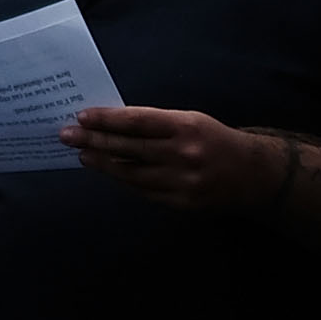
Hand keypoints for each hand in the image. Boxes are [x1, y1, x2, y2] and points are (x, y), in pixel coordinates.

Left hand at [63, 106, 276, 210]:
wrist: (254, 174)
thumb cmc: (213, 139)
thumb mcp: (188, 120)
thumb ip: (153, 122)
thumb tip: (109, 124)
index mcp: (185, 127)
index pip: (137, 121)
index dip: (107, 119)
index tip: (82, 116)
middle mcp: (184, 155)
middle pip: (130, 148)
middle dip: (94, 141)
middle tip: (66, 135)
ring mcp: (184, 182)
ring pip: (133, 174)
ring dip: (103, 164)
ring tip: (82, 155)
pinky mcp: (184, 203)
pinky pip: (145, 192)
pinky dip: (125, 181)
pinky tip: (109, 172)